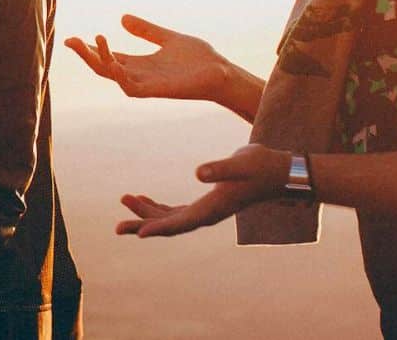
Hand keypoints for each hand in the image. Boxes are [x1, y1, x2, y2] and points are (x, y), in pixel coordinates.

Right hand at [64, 13, 229, 100]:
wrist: (221, 73)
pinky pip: (130, 87)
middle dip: (86, 55)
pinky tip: (112, 61)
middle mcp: (139, 75)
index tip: (72, 38)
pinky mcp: (155, 91)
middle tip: (70, 41)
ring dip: (98, 61)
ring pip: (112, 76)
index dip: (91, 49)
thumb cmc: (198, 59)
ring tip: (90, 43)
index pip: (108, 57)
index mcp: (140, 64)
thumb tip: (122, 18)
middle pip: (104, 67)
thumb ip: (146, 30)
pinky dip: (118, 75)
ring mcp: (146, 84)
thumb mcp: (167, 38)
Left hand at [114, 144, 289, 237]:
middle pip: (169, 225)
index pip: (179, 223)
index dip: (157, 228)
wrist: (279, 171)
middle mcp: (207, 214)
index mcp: (212, 209)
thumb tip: (197, 173)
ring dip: (147, 212)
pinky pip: (176, 210)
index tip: (136, 234)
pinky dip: (159, 206)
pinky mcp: (207, 201)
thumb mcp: (240, 163)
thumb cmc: (261, 166)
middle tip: (117, 227)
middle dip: (143, 224)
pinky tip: (144, 198)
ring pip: (170, 218)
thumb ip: (219, 168)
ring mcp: (206, 209)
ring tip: (125, 200)